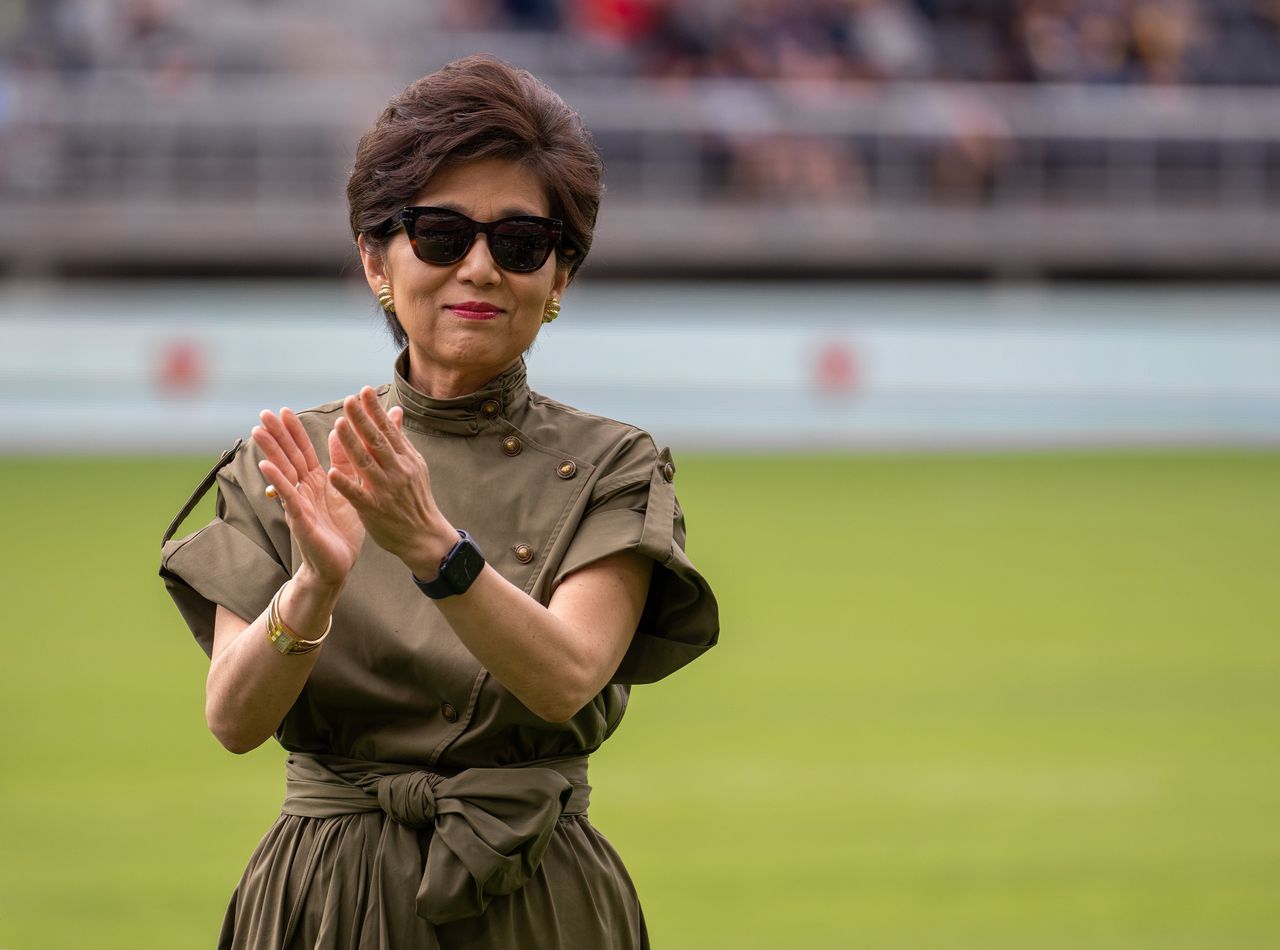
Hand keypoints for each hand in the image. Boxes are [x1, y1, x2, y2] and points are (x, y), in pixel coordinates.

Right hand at [253, 407, 364, 586]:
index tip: (285, 410)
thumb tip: (340, 433)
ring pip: (284, 473)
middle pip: (289, 457)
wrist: (340, 565)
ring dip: (271, 451)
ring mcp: (299, 503)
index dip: (294, 432)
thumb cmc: (342, 530)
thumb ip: (345, 462)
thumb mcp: (348, 490)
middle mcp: (303, 489)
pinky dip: (277, 480)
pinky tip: (266, 466)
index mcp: (316, 482)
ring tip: (258, 431)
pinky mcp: (300, 519)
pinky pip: (288, 497)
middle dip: (277, 435)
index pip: (303, 451)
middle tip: (264, 412)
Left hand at [327, 386, 456, 575]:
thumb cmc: (415, 498)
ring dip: (352, 444)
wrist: (425, 536)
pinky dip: (346, 485)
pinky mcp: (375, 510)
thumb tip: (395, 411)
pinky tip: (332, 473)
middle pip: (377, 442)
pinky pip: (358, 496)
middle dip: (362, 420)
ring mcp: (386, 491)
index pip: (388, 430)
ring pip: (366, 464)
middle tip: (349, 400)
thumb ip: (400, 439)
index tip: (363, 391)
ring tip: (340, 425)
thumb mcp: (414, 466)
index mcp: (406, 459)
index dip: (375, 410)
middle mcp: (398, 471)